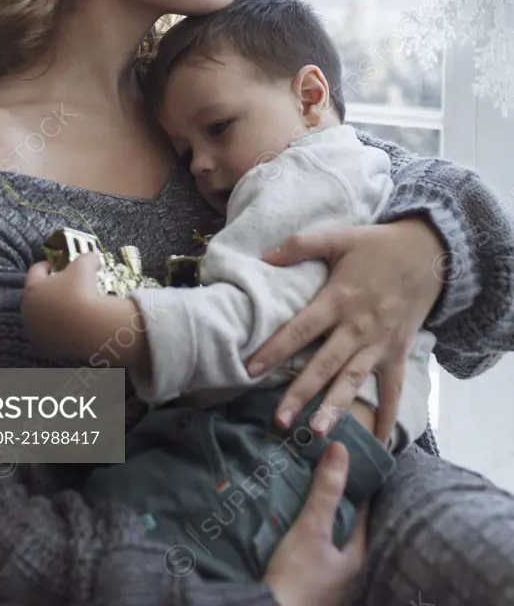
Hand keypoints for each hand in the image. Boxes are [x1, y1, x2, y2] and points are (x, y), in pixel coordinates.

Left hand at [22, 253, 148, 366]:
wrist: (89, 326)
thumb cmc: (82, 292)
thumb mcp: (85, 266)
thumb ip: (86, 258)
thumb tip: (92, 258)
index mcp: (33, 288)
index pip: (36, 271)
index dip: (46, 266)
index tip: (53, 266)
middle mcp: (28, 310)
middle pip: (35, 295)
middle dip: (48, 290)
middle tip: (63, 286)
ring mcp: (35, 330)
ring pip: (40, 317)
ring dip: (51, 311)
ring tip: (69, 307)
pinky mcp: (45, 346)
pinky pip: (49, 334)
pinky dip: (57, 329)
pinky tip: (71, 325)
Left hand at [246, 219, 444, 444]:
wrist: (429, 253)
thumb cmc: (378, 245)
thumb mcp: (339, 236)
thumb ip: (300, 245)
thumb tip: (263, 257)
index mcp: (339, 299)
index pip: (301, 329)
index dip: (275, 349)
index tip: (250, 370)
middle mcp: (358, 327)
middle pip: (324, 364)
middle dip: (300, 393)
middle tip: (279, 420)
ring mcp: (380, 344)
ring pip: (354, 381)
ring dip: (336, 408)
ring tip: (318, 433)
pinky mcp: (398, 353)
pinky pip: (393, 390)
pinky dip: (387, 416)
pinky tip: (379, 444)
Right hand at [263, 442, 366, 605]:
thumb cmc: (298, 575)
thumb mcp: (312, 529)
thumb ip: (326, 491)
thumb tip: (341, 448)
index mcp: (356, 556)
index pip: (362, 511)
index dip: (354, 484)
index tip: (343, 460)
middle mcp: (346, 568)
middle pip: (342, 523)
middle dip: (331, 498)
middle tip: (318, 468)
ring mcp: (326, 577)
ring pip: (325, 536)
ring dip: (315, 515)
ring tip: (301, 487)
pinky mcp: (305, 580)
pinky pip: (308, 548)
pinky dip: (302, 531)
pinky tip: (288, 519)